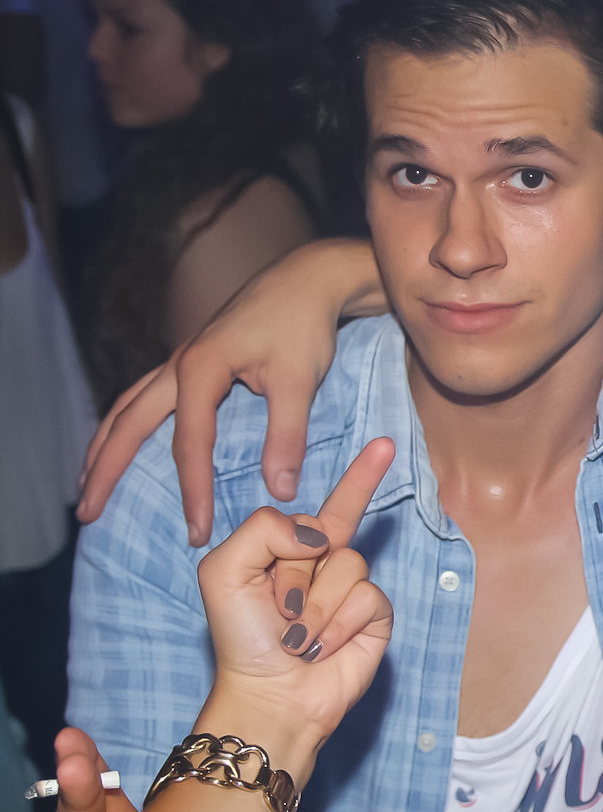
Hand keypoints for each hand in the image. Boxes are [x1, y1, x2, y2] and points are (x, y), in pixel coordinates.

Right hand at [76, 236, 383, 544]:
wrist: (306, 280)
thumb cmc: (304, 327)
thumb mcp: (300, 380)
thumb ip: (287, 435)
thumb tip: (279, 489)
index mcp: (200, 369)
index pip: (189, 443)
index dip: (193, 490)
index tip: (198, 531)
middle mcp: (178, 364)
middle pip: (128, 422)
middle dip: (105, 469)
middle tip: (86, 513)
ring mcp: (179, 361)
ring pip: (126, 407)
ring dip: (104, 446)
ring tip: (87, 484)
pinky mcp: (190, 360)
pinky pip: (142, 398)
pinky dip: (124, 425)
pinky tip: (121, 443)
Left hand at [194, 438, 395, 782]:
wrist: (270, 693)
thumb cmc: (242, 638)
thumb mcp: (223, 573)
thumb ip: (261, 531)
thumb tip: (318, 535)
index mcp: (291, 550)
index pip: (327, 506)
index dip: (360, 475)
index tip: (385, 444)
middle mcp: (326, 565)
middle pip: (334, 530)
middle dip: (300, 567)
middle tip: (279, 610)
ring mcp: (353, 590)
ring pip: (349, 565)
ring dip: (316, 605)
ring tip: (298, 636)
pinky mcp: (376, 617)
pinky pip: (368, 597)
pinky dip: (339, 623)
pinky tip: (322, 646)